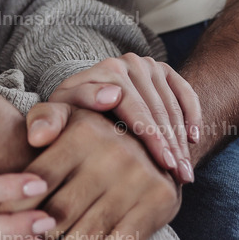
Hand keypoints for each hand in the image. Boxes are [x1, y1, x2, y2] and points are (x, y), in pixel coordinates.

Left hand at [0, 106, 180, 239]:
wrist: (154, 136)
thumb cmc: (93, 130)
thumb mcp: (68, 111)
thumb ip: (44, 118)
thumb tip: (34, 137)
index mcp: (84, 133)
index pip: (41, 178)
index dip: (14, 209)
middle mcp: (113, 154)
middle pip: (62, 211)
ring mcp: (138, 179)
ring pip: (89, 231)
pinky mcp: (159, 201)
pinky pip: (125, 238)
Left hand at [45, 55, 200, 183]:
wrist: (87, 100)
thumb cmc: (70, 115)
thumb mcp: (53, 118)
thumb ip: (45, 123)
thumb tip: (42, 134)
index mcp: (102, 72)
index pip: (131, 105)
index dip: (148, 135)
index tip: (162, 162)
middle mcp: (126, 63)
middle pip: (155, 107)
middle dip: (169, 144)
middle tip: (180, 176)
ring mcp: (147, 65)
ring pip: (171, 105)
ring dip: (181, 139)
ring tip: (185, 172)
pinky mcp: (164, 71)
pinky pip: (185, 92)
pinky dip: (193, 115)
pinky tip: (195, 140)